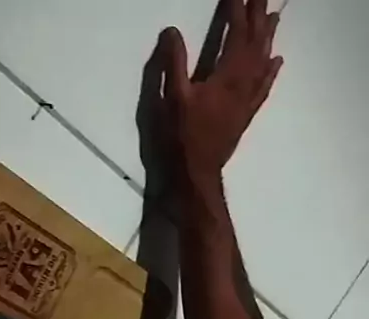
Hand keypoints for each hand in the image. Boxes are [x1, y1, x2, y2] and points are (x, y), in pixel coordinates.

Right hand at [159, 0, 282, 190]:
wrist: (196, 174)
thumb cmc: (180, 137)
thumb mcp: (171, 97)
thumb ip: (172, 62)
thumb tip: (172, 31)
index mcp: (226, 77)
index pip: (236, 33)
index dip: (237, 9)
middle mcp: (243, 85)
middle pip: (255, 42)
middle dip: (258, 15)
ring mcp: (247, 100)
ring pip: (263, 61)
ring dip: (268, 37)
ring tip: (275, 15)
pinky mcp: (246, 114)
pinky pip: (264, 87)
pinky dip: (271, 71)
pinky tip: (276, 60)